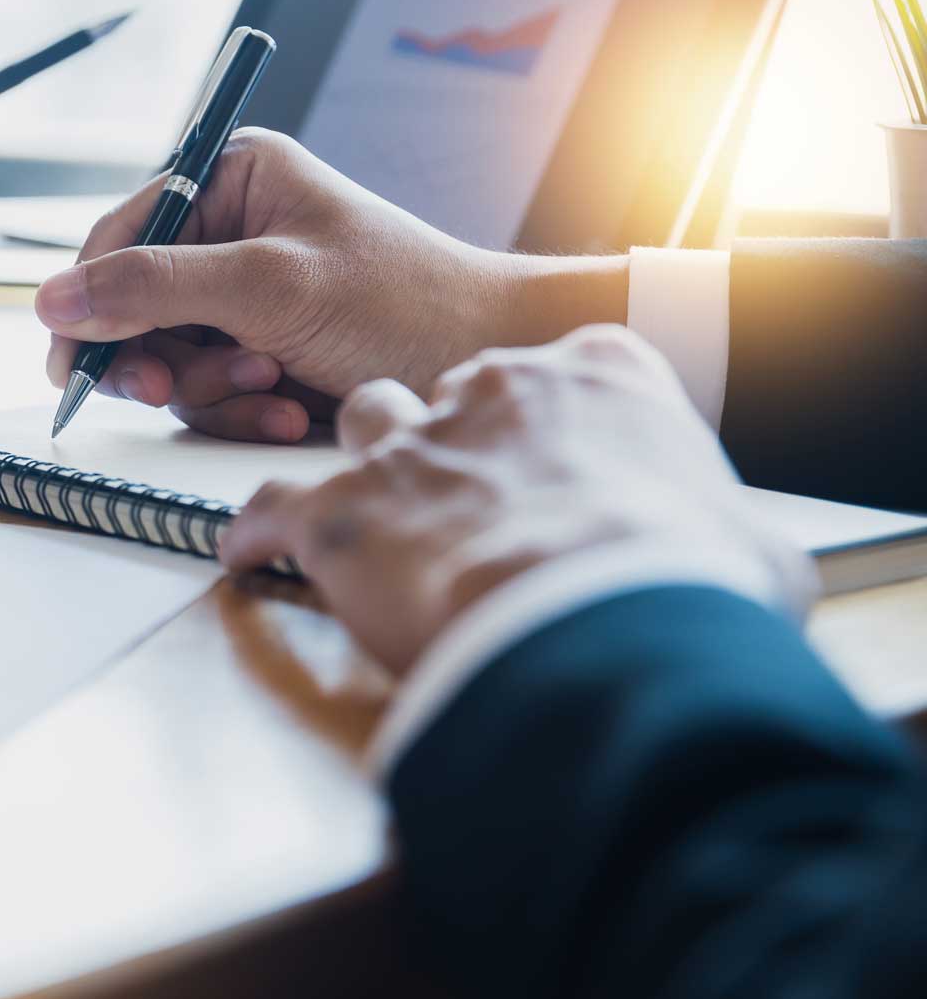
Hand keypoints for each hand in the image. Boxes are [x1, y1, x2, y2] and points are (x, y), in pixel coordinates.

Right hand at [37, 130, 626, 441]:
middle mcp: (230, 231)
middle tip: (163, 387)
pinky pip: (209, 393)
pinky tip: (287, 412)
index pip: (120, 234)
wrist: (489, 362)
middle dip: (159, 353)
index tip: (71, 359)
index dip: (88, 298)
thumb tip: (53, 297)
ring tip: (271, 389)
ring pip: (167, 357)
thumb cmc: (403, 303)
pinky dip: (240, 411)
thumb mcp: (270, 286)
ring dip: (211, 389)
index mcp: (230, 178)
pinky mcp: (262, 353)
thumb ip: (154, 287)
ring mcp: (245, 298)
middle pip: (133, 304)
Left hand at [218, 327, 815, 675]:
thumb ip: (723, 534)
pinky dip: (259, 531)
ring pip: (363, 416)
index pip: (568, 371)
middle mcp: (495, 390)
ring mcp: (410, 444)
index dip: (556, 426)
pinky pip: (273, 507)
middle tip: (468, 495)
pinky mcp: (338, 511)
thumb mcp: (749, 547)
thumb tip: (739, 567)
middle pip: (454, 389)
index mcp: (600, 376)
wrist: (606, 626)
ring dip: (366, 459)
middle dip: (458, 435)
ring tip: (368, 508)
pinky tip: (250, 553)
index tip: (557, 463)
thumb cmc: (683, 587)